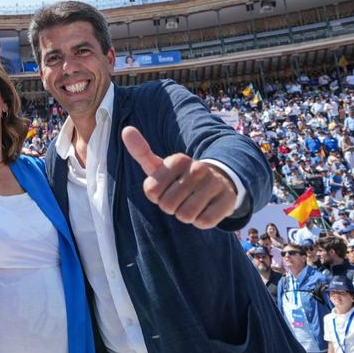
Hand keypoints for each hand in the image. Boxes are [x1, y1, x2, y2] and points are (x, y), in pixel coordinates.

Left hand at [121, 126, 237, 228]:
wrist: (217, 183)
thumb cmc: (180, 178)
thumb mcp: (159, 166)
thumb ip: (141, 152)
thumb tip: (126, 130)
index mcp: (178, 159)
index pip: (151, 191)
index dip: (156, 196)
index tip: (166, 188)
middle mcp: (198, 168)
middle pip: (167, 205)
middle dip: (171, 207)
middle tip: (180, 198)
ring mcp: (214, 183)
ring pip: (185, 215)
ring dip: (185, 216)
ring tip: (193, 203)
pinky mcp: (227, 199)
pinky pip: (203, 222)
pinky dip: (200, 221)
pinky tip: (206, 209)